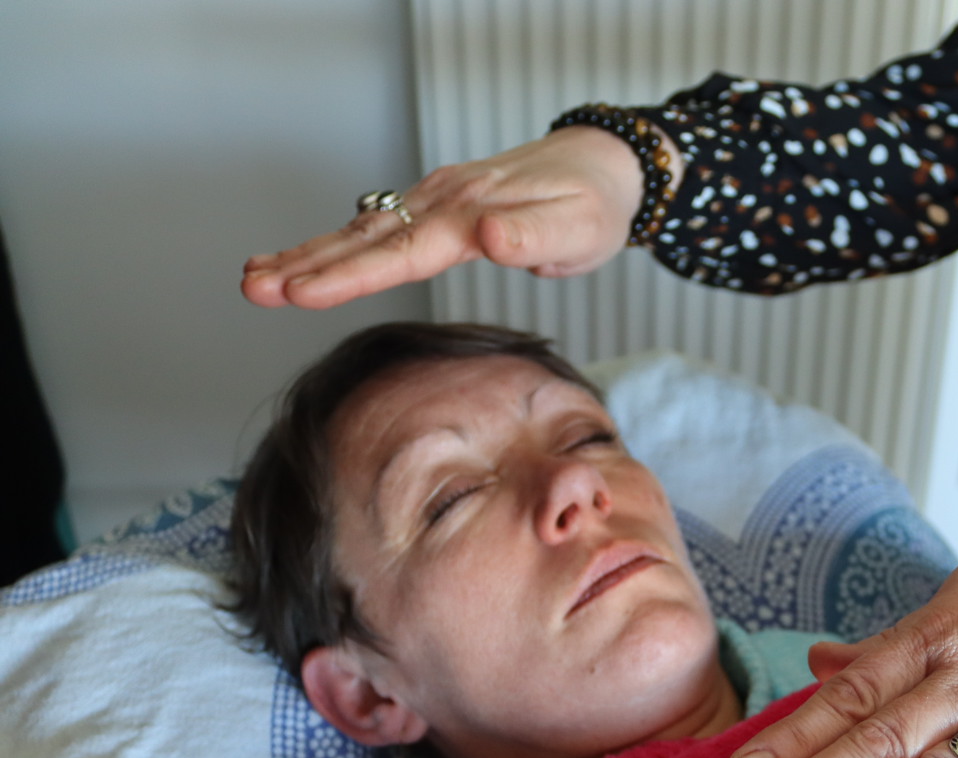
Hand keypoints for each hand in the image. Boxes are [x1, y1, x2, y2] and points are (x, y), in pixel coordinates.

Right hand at [241, 125, 682, 308]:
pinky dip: (337, 244)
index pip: (402, 253)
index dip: (350, 276)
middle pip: (367, 239)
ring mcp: (436, 199)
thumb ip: (533, 237)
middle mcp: (444, 201)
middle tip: (252, 289)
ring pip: (362, 231)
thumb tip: (489, 240)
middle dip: (306, 265)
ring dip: (308, 255)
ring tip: (255, 278)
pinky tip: (305, 260)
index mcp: (472, 215)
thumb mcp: (579, 228)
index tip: (301, 293)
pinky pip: (378, 226)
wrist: (606, 165)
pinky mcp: (438, 204)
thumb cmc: (596, 206)